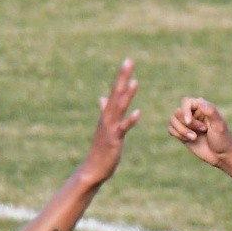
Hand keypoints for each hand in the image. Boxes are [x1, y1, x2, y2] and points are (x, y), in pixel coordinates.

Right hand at [80, 59, 139, 185]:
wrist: (93, 169)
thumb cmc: (100, 149)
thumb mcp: (104, 127)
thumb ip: (104, 111)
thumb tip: (102, 98)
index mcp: (106, 115)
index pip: (114, 92)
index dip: (121, 77)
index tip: (127, 61)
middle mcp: (107, 118)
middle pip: (116, 94)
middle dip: (122, 78)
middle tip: (129, 61)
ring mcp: (110, 128)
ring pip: (119, 108)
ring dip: (126, 95)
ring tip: (134, 81)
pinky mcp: (114, 140)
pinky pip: (122, 128)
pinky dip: (130, 120)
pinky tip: (138, 113)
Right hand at [168, 96, 231, 166]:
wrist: (221, 156)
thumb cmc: (223, 139)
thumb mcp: (219, 125)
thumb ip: (210, 111)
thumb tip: (199, 100)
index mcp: (202, 107)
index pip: (186, 102)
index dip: (185, 111)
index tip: (189, 122)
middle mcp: (193, 114)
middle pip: (178, 112)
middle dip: (186, 124)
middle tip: (203, 131)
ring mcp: (187, 124)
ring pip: (172, 121)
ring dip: (181, 131)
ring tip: (194, 138)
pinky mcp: (182, 134)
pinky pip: (171, 130)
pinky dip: (178, 135)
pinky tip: (190, 140)